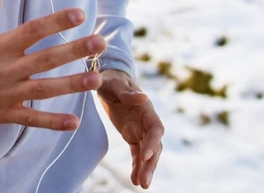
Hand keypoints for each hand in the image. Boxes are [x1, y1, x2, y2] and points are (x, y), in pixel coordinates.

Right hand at [0, 0, 103, 130]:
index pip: (32, 31)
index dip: (56, 22)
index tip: (79, 14)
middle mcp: (5, 70)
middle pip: (45, 59)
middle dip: (74, 51)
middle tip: (99, 43)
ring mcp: (7, 94)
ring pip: (43, 89)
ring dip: (70, 85)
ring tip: (96, 79)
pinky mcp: (5, 114)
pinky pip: (31, 119)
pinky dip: (52, 122)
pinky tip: (73, 122)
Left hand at [97, 70, 163, 188]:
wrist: (108, 81)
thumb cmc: (111, 80)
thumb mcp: (116, 84)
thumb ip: (128, 93)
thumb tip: (143, 97)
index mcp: (146, 109)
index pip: (156, 128)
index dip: (153, 142)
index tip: (146, 156)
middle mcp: (147, 121)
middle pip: (154, 145)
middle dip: (151, 163)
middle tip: (145, 181)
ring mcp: (140, 130)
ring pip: (147, 153)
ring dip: (145, 169)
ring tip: (142, 185)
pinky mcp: (132, 135)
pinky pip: (136, 154)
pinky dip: (136, 166)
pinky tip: (134, 180)